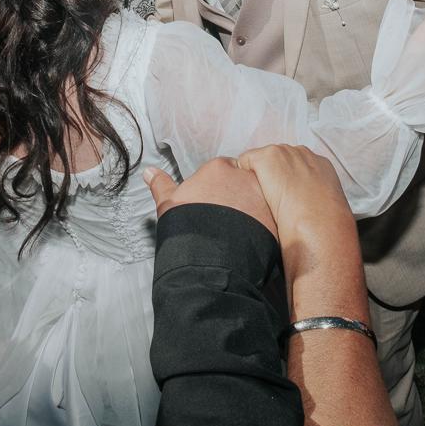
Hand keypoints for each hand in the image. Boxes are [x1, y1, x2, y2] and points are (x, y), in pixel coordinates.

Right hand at [144, 158, 277, 238]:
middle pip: (244, 182)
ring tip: (241, 232)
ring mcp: (262, 196)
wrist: (207, 258)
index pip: (222, 171)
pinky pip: (272, 217)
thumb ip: (161, 185)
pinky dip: (264, 227)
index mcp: (218, 168)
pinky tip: (252, 240)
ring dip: (254, 211)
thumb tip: (149, 172)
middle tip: (229, 220)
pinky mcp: (275, 217)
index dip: (218, 190)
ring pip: (260, 198)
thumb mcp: (168, 204)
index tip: (215, 206)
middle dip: (239, 197)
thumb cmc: (186, 229)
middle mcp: (243, 176)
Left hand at [237, 145, 368, 323]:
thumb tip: (305, 209)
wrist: (317, 221)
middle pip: (275, 158)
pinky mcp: (265, 158)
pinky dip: (241, 177)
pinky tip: (245, 195)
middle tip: (264, 198)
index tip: (278, 195)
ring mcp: (282, 153)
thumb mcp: (326, 208)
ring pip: (259, 160)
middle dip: (269, 174)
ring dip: (256, 176)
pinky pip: (244, 162)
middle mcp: (300, 153)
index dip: (282, 179)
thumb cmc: (323, 224)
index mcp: (319, 164)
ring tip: (253, 198)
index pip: (294, 163)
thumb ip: (313, 199)